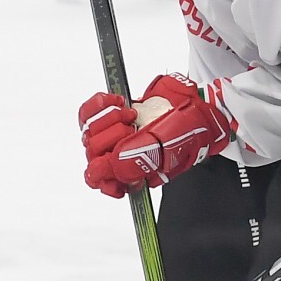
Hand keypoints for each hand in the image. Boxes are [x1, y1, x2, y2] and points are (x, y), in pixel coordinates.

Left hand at [78, 73, 235, 196]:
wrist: (192, 104)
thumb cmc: (186, 130)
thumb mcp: (166, 147)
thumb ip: (137, 160)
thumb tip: (112, 167)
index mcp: (131, 173)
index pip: (97, 178)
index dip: (103, 167)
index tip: (117, 154)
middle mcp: (118, 157)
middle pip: (92, 152)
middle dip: (113, 136)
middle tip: (134, 128)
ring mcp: (112, 136)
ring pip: (88, 132)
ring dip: (110, 118)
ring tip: (132, 115)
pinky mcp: (108, 115)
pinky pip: (87, 112)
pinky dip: (100, 104)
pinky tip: (119, 102)